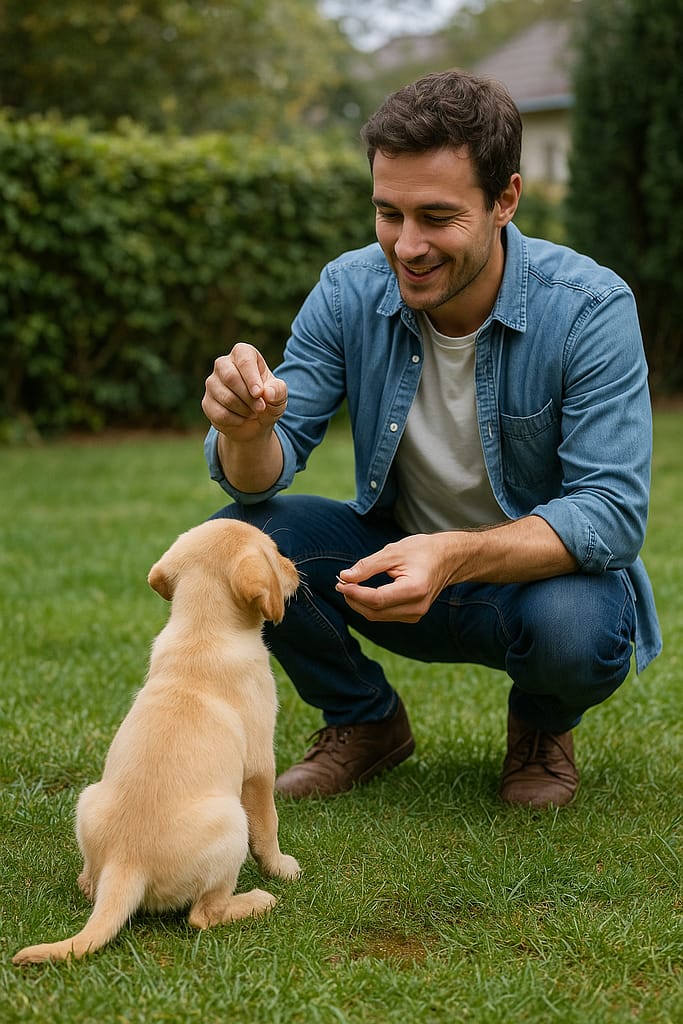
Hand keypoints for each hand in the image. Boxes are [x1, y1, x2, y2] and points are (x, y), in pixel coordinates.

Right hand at [202, 342, 286, 442]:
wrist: (255, 422)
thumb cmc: (268, 400)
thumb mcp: (279, 396)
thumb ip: (278, 391)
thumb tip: (267, 393)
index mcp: (243, 354)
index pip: (244, 359)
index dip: (252, 377)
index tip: (259, 393)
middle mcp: (224, 364)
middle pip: (230, 377)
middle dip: (249, 397)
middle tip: (261, 408)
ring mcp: (212, 383)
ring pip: (225, 397)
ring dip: (244, 410)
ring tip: (253, 412)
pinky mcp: (207, 402)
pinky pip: (219, 413)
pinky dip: (236, 421)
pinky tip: (241, 419)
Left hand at [335, 534, 451, 622]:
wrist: (447, 559)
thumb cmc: (422, 551)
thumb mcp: (393, 552)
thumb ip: (368, 566)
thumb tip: (344, 576)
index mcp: (415, 590)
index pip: (377, 599)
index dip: (355, 592)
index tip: (340, 581)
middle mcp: (416, 607)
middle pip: (375, 611)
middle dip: (354, 599)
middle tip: (341, 582)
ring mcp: (415, 614)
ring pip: (377, 616)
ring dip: (359, 603)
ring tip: (349, 585)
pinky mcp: (412, 616)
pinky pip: (384, 615)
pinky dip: (370, 605)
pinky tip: (363, 592)